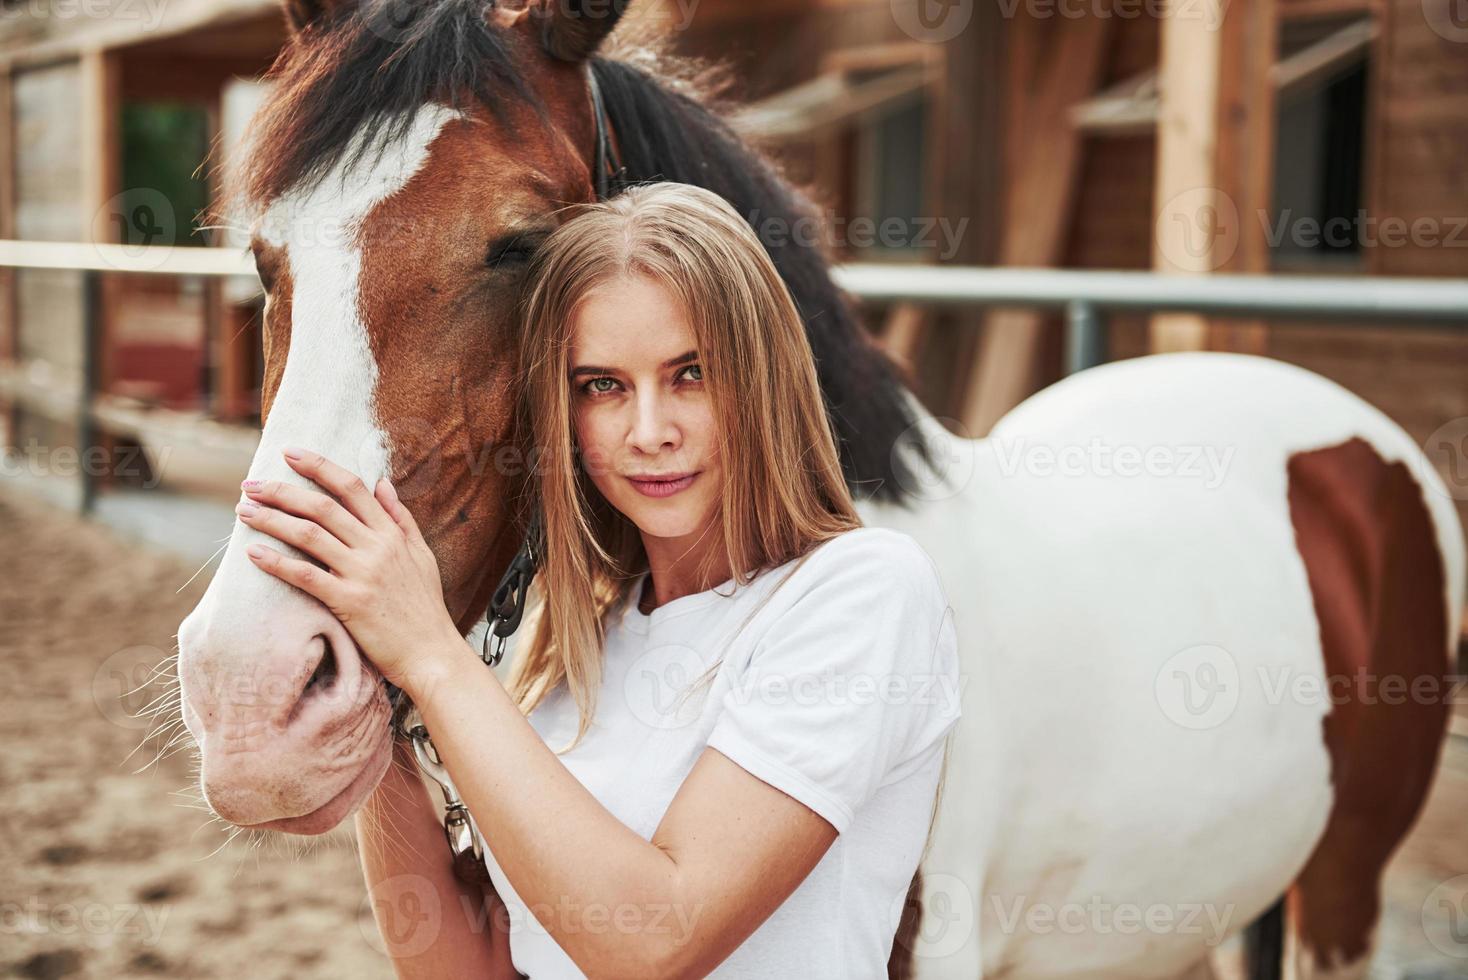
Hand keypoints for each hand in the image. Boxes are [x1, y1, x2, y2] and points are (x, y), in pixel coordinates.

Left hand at [237, 447, 465, 690]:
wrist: (431, 652)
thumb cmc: (425, 607)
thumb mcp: (422, 555)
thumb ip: (401, 518)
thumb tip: (383, 483)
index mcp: (392, 533)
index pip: (352, 488)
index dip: (319, 466)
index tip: (290, 454)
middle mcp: (377, 547)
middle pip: (322, 506)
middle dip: (282, 491)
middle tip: (250, 484)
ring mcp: (362, 574)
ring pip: (309, 535)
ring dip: (271, 520)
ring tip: (244, 512)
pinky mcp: (349, 602)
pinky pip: (306, 576)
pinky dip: (277, 562)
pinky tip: (254, 553)